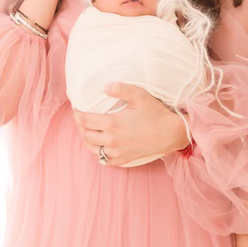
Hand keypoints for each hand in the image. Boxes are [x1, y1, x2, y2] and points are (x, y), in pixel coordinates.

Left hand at [74, 83, 188, 164]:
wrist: (171, 134)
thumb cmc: (156, 113)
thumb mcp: (140, 96)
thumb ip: (120, 89)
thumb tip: (104, 86)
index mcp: (112, 123)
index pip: (84, 120)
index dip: (77, 113)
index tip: (76, 108)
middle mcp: (111, 140)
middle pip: (85, 134)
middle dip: (79, 125)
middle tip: (80, 118)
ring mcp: (117, 152)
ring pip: (92, 148)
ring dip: (86, 139)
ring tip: (87, 130)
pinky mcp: (123, 159)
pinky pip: (104, 159)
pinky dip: (98, 152)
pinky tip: (100, 145)